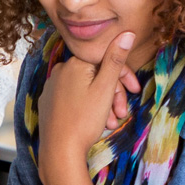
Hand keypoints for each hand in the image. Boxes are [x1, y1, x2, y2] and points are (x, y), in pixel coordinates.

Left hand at [35, 32, 141, 184]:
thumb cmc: (84, 120)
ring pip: (87, 90)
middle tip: (122, 114)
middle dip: (114, 95)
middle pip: (96, 76)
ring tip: (111, 124)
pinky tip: (96, 124)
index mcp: (74, 63)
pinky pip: (74, 99)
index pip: (106, 61)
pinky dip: (88, 109)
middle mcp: (60, 71)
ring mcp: (52, 87)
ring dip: (103, 105)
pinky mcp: (49, 103)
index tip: (136, 91)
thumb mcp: (105, 88)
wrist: (59, 152)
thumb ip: (115, 59)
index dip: (124, 77)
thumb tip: (127, 33)